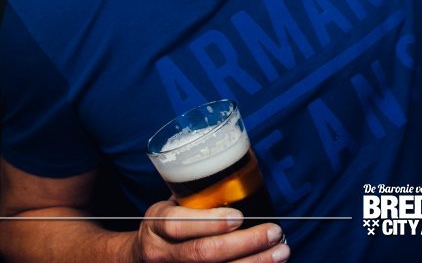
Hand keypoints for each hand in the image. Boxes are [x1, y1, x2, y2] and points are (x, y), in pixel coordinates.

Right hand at [136, 200, 288, 261]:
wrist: (140, 256)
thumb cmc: (166, 223)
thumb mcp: (171, 204)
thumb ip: (198, 197)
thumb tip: (244, 168)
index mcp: (156, 224)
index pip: (178, 225)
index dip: (210, 222)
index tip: (240, 217)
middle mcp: (162, 253)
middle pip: (203, 253)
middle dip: (244, 243)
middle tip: (274, 232)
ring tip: (281, 251)